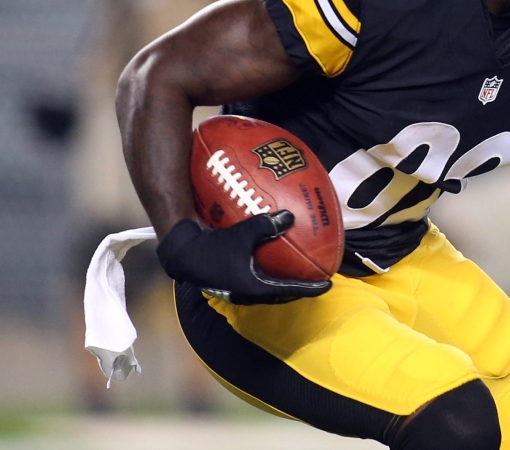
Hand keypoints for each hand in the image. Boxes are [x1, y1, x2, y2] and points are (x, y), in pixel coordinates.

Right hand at [156, 210, 331, 304]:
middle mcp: (250, 293)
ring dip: (285, 283)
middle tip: (316, 277)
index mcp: (256, 287)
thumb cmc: (212, 248)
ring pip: (270, 290)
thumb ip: (266, 226)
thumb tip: (290, 216)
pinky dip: (271, 275)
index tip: (327, 285)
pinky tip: (271, 261)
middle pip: (283, 294)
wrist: (182, 256)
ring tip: (298, 271)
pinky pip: (259, 282)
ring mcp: (241, 291)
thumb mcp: (241, 234)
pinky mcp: (234, 284)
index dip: (311, 288)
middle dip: (300, 287)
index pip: (291, 290)